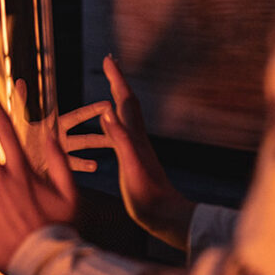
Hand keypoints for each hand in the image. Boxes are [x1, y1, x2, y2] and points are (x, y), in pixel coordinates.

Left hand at [2, 78, 107, 172]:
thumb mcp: (17, 121)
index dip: (92, 111)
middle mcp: (59, 138)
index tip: (109, 105)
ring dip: (95, 151)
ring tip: (111, 150)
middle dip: (102, 135)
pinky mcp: (55, 168)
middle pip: (85, 137)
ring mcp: (59, 153)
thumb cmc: (13, 140)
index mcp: (53, 125)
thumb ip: (21, 101)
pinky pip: (71, 167)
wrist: (9, 161)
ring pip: (82, 152)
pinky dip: (83, 166)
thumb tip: (19, 80)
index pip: (77, 117)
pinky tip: (94, 166)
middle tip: (119, 132)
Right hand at [101, 55, 195, 248]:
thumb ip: (120, 138)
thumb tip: (107, 110)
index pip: (124, 101)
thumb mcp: (130, 166)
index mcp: (134, 137)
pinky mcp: (137, 161)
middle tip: (110, 65)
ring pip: (127, 117)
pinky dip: (117, 124)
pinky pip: (124, 134)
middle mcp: (138, 138)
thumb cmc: (147, 195)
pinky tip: (113, 129)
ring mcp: (138, 149)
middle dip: (118, 83)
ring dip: (118, 101)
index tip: (108, 58)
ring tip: (110, 92)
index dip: (116, 79)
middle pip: (128, 104)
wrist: (166, 217)